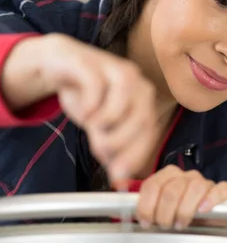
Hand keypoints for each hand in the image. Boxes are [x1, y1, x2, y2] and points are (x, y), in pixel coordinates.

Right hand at [7, 34, 158, 182]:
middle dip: (120, 142)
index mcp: (144, 99)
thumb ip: (112, 149)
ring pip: (122, 100)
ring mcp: (115, 68)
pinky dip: (90, 104)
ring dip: (107, 122)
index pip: (149, 131)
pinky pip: (95, 84)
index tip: (120, 174)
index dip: (135, 155)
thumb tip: (119, 179)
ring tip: (92, 128)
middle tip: (101, 151)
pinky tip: (84, 114)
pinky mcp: (90, 63)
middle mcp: (136, 82)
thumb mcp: (101, 127)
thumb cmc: (87, 97)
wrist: (62, 65)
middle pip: (140, 118)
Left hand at [136, 165, 226, 229]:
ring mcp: (205, 182)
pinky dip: (212, 199)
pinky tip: (203, 210)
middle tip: (164, 226)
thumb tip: (121, 207)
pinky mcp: (222, 192)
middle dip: (164, 212)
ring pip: (195, 187)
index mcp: (167, 177)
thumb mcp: (158, 214)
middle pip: (172, 188)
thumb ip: (144, 208)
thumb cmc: (178, 221)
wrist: (203, 231)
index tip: (145, 222)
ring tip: (180, 224)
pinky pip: (221, 189)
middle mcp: (186, 176)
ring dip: (184, 210)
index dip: (146, 205)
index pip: (152, 185)